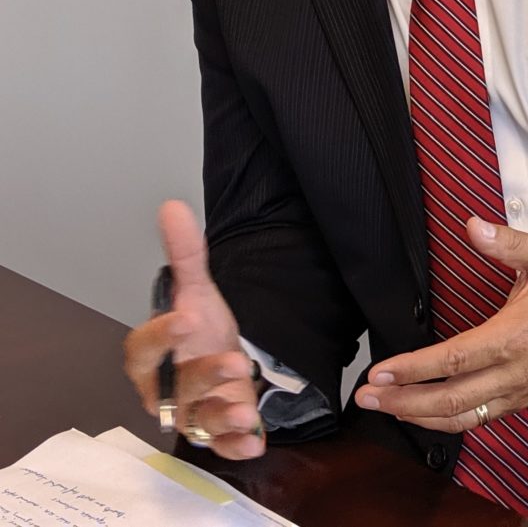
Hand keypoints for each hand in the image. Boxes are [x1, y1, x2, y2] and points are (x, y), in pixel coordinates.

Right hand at [123, 200, 265, 459]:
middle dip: (202, 376)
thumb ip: (186, 255)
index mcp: (153, 357)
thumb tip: (172, 207)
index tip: (185, 318)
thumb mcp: (198, 291)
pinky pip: (221, 447)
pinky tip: (256, 438)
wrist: (224, 366)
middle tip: (233, 360)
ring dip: (221, 416)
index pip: (142, 350)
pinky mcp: (216, 434)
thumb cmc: (201, 333)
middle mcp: (165, 391)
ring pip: (198, 420)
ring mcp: (190, 415)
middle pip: (174, 388)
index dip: (160, 336)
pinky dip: (237, 446)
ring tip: (247, 407)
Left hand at [353, 218, 527, 432]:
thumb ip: (508, 242)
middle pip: (449, 399)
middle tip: (366, 396)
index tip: (380, 371)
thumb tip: (473, 227)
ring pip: (460, 418)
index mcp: (513, 337)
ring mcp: (516, 393)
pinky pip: (477, 420)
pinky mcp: (519, 402)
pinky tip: (423, 414)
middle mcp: (512, 373)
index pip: (454, 360)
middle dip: (402, 401)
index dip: (413, 369)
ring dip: (417, 416)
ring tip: (384, 408)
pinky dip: (444, 422)